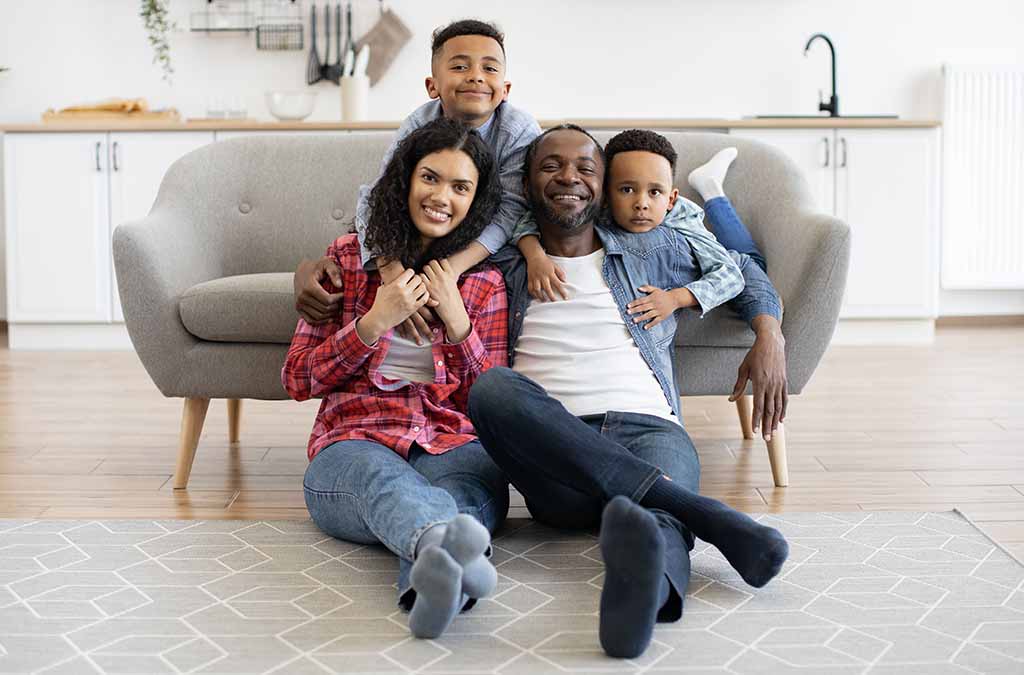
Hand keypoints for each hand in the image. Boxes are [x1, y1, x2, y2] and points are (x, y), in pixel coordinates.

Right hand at [294, 257, 343, 324]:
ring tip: (338, 307)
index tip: (344, 294)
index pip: (328, 300)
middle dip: (337, 307)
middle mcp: (302, 297)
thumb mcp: (326, 264)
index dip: (339, 299)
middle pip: (325, 309)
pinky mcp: (299, 309)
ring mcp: (299, 304)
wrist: (301, 270)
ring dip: (331, 314)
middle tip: (342, 301)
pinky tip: (330, 317)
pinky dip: (322, 321)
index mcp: (308, 287)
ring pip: (319, 317)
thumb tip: (340, 285)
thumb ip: (334, 272)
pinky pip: (311, 321)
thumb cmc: (316, 267)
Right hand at [357, 269, 429, 344]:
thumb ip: (390, 282)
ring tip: (419, 288)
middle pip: (418, 279)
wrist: (380, 319)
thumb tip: (393, 277)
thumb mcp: (382, 289)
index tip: (409, 275)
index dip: (410, 272)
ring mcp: (410, 300)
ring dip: (422, 286)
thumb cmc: (379, 304)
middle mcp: (404, 291)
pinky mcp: (413, 308)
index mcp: (396, 284)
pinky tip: (422, 295)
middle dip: (417, 279)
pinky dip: (425, 295)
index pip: (410, 272)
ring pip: (423, 288)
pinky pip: (425, 299)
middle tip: (415, 281)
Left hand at [422, 259, 470, 341]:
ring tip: (424, 278)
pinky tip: (421, 284)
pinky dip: (420, 279)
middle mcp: (443, 276)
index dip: (438, 263)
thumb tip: (442, 272)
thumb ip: (448, 278)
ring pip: (425, 268)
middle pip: (432, 262)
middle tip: (428, 273)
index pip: (442, 260)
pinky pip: (421, 277)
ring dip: (424, 272)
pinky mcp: (429, 288)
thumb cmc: (455, 301)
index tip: (436, 267)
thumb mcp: (454, 286)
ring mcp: (436, 281)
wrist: (454, 312)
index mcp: (451, 274)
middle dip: (429, 267)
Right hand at [526, 253, 567, 301]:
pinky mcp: (530, 279)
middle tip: (554, 302)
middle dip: (551, 296)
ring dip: (541, 296)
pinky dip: (533, 294)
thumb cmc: (546, 262)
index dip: (562, 291)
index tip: (565, 298)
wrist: (535, 257)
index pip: (558, 284)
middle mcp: (542, 277)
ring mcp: (535, 278)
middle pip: (547, 289)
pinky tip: (536, 296)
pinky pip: (530, 288)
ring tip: (544, 300)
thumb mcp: (555, 266)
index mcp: (550, 273)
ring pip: (537, 290)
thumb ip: (560, 273)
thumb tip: (564, 281)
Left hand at [627, 286, 691, 329]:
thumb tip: (638, 288)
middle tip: (628, 312)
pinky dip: (650, 324)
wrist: (675, 299)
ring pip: (649, 315)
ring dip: (641, 318)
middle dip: (635, 310)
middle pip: (644, 308)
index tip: (628, 306)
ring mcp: (659, 311)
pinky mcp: (662, 316)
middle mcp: (655, 304)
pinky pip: (656, 321)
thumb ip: (647, 288)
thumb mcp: (655, 289)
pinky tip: (645, 327)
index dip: (634, 303)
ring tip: (634, 320)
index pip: (641, 300)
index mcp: (652, 298)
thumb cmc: (663, 294)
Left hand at [729, 318, 787, 440]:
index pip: (758, 406)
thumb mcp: (743, 369)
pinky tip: (781, 420)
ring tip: (773, 433)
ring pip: (778, 407)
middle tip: (765, 439)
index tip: (754, 431)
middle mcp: (771, 385)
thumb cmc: (754, 356)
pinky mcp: (784, 382)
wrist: (771, 343)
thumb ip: (738, 386)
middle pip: (769, 410)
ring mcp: (779, 384)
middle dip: (766, 425)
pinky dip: (783, 410)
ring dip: (775, 421)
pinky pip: (784, 399)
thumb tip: (730, 399)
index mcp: (760, 383)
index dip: (756, 420)